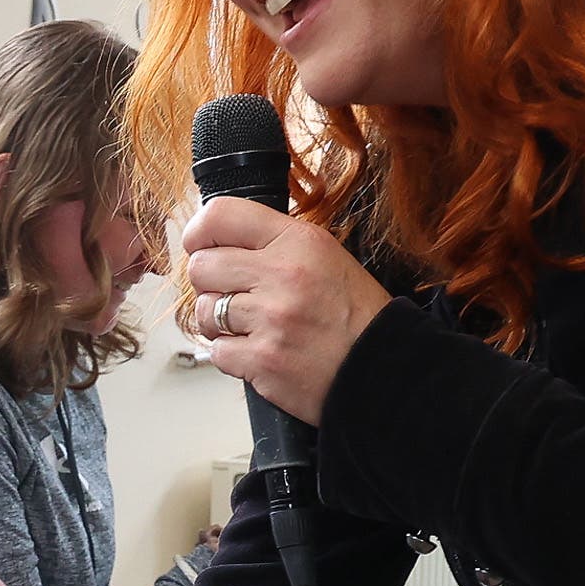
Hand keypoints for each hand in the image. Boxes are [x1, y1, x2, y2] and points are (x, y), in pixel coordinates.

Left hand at [179, 194, 391, 424]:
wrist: (385, 369)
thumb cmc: (357, 317)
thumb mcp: (326, 257)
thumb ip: (275, 244)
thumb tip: (220, 241)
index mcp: (298, 241)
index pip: (221, 216)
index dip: (200, 232)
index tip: (200, 244)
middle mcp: (282, 274)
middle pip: (201, 266)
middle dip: (211, 282)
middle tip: (234, 294)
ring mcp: (269, 319)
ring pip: (205, 310)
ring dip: (219, 321)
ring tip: (250, 326)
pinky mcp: (261, 360)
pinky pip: (216, 351)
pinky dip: (232, 355)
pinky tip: (259, 350)